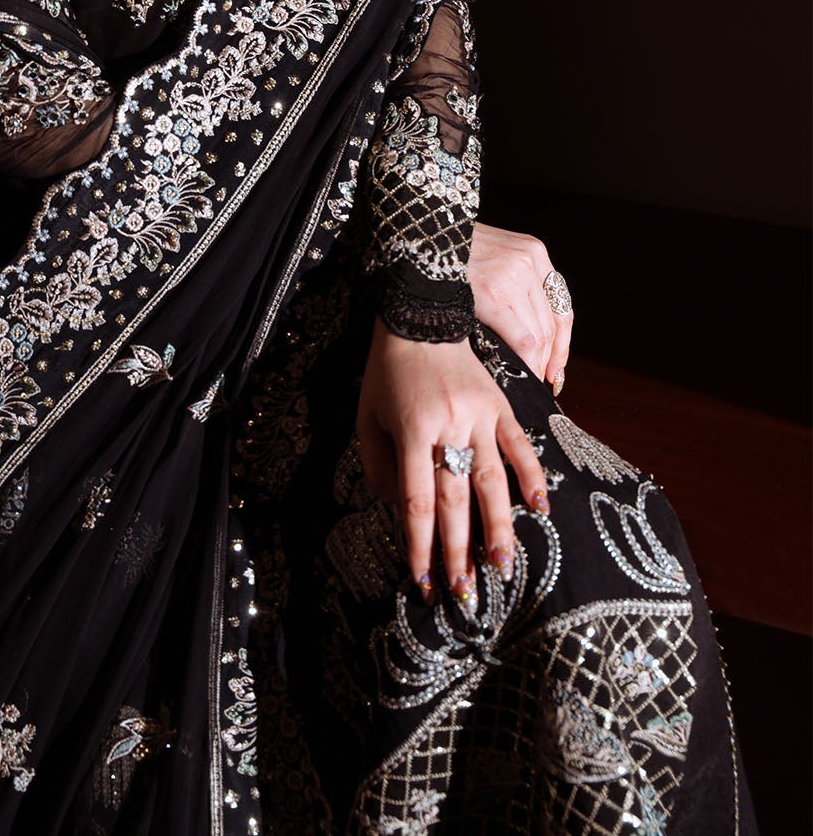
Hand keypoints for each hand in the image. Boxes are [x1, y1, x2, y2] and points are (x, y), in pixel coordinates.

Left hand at [356, 318, 549, 609]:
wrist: (419, 316)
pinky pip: (520, 445)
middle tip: (465, 592)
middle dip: (458, 550)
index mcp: (411, 431)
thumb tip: (400, 512)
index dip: (420, 546)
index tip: (423, 581)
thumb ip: (379, 467)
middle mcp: (448, 426)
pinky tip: (542, 508)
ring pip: (492, 480)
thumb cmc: (387, 372)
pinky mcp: (501, 405)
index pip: (418, 502)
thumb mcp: (367, 418)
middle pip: (456, 500)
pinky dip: (533, 476)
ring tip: (503, 565)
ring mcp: (479, 415)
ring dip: (498, 526)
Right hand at [468, 221, 572, 390]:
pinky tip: (523, 373)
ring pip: (539, 335)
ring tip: (530, 378)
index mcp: (534, 251)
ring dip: (538, 363)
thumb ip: (517, 282)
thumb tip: (533, 335)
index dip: (562, 342)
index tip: (557, 366)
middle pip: (551, 323)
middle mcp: (528, 261)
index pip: (560, 306)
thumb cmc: (454, 252)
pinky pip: (522, 340)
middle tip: (544, 380)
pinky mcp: (492, 294)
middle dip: (550, 357)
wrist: (424, 239)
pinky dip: (526, 362)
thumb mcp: (496, 254)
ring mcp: (511, 277)